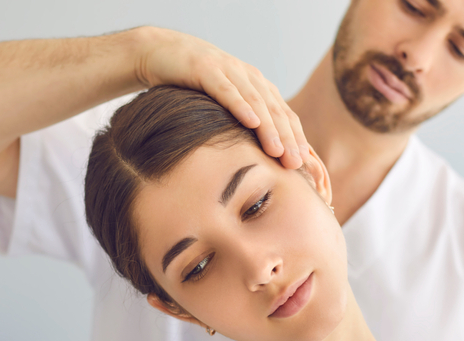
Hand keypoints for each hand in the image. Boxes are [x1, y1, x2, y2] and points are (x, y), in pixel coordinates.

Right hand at [134, 27, 308, 168]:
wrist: (160, 52)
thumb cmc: (192, 84)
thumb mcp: (222, 103)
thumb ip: (240, 122)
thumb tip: (257, 156)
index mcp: (257, 86)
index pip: (283, 114)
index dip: (295, 138)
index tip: (303, 165)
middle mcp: (248, 77)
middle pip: (275, 110)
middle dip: (287, 138)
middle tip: (295, 164)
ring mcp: (228, 71)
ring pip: (255, 101)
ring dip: (268, 127)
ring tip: (278, 150)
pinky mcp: (206, 69)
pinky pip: (226, 90)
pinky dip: (240, 106)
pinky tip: (251, 122)